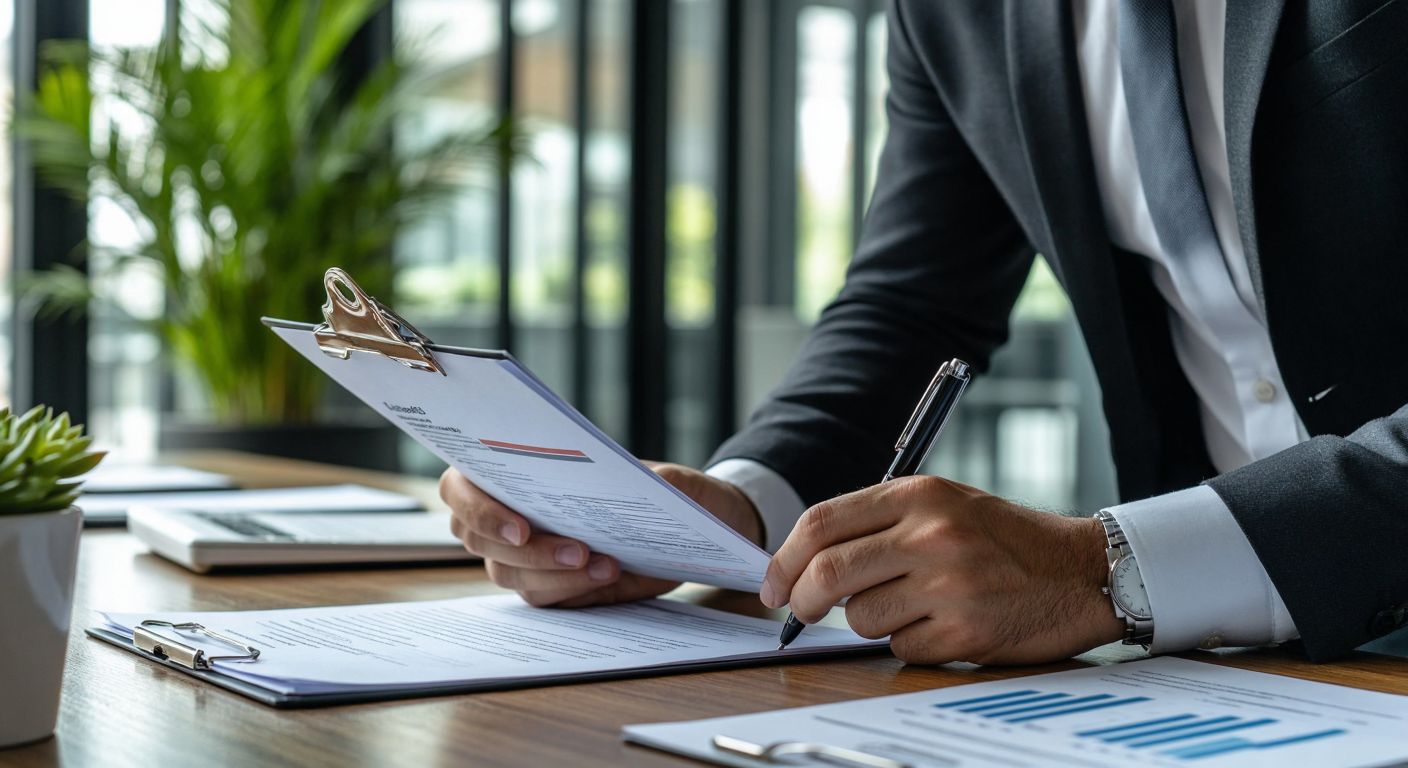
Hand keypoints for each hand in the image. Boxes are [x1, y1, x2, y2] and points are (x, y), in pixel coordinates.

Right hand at [442, 462, 763, 607]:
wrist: (688, 524)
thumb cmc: (661, 489)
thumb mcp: (660, 474)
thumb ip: (649, 477)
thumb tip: (644, 484)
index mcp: (509, 471)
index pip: (460, 488)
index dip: (479, 509)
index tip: (521, 526)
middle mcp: (505, 514)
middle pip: (481, 540)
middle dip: (533, 549)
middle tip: (578, 549)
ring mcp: (521, 555)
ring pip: (510, 574)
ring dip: (554, 572)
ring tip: (605, 565)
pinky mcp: (547, 584)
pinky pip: (541, 596)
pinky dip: (571, 588)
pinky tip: (607, 574)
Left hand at [760, 475, 1122, 664]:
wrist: (1080, 571)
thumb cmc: (1004, 540)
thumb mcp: (943, 505)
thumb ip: (879, 523)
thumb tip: (806, 561)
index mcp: (918, 495)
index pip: (821, 523)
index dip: (784, 559)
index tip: (773, 584)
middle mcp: (930, 534)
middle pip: (827, 573)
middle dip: (803, 600)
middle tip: (801, 612)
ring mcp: (948, 583)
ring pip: (862, 617)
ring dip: (872, 621)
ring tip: (911, 606)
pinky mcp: (965, 629)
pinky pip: (902, 647)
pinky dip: (911, 643)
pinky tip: (943, 625)